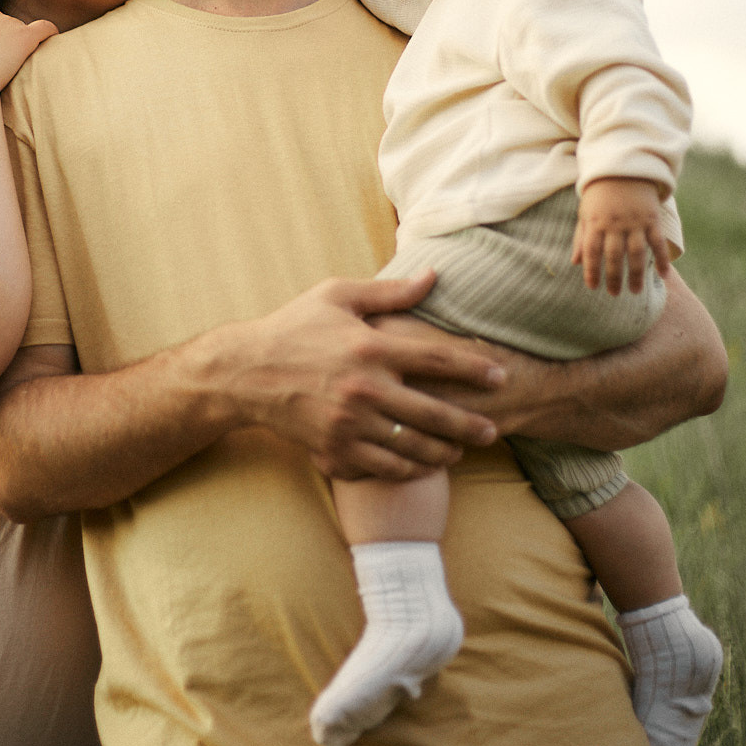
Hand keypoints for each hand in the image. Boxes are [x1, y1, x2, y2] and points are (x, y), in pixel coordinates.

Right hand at [217, 273, 504, 482]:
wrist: (246, 373)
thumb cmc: (294, 327)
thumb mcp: (338, 296)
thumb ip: (390, 292)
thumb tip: (433, 276)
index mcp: (369, 348)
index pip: (435, 360)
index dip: (473, 369)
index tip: (499, 377)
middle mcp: (364, 389)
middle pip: (433, 413)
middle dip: (469, 425)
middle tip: (492, 432)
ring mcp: (349, 425)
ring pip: (412, 448)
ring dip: (443, 453)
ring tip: (459, 451)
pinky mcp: (335, 450)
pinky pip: (383, 468)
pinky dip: (408, 470)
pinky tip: (421, 465)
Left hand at [572, 177, 670, 295]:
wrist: (624, 168)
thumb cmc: (600, 194)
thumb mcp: (585, 212)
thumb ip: (581, 237)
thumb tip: (574, 263)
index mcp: (595, 221)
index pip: (591, 251)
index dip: (591, 270)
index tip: (592, 287)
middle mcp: (614, 223)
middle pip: (613, 256)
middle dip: (613, 277)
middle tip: (614, 294)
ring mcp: (635, 221)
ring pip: (636, 253)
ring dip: (636, 274)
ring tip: (635, 291)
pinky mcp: (652, 218)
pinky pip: (657, 242)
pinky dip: (661, 258)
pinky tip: (664, 275)